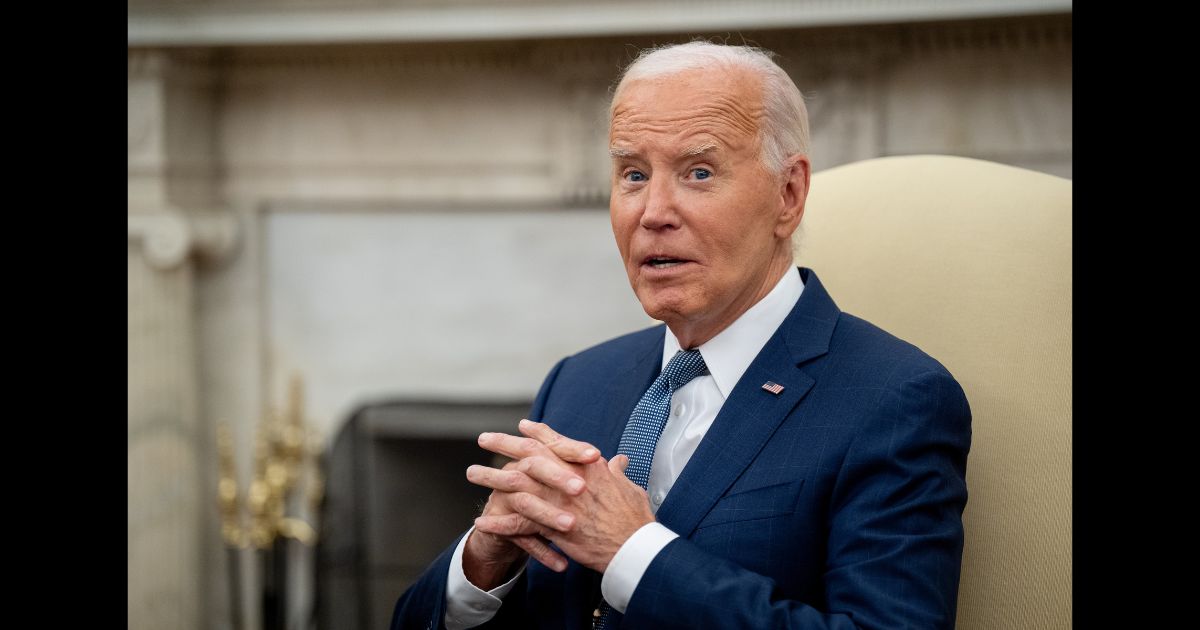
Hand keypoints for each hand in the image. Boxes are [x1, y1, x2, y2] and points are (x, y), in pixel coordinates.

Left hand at [473, 421, 655, 572]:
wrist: (634, 548)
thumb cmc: (635, 519)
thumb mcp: (629, 489)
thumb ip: (617, 473)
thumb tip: (617, 461)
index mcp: (588, 467)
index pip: (557, 443)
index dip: (538, 433)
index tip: (521, 426)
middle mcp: (569, 479)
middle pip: (529, 455)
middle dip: (504, 444)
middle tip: (483, 438)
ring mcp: (558, 502)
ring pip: (516, 485)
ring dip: (491, 478)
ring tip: (472, 473)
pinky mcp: (552, 527)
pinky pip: (518, 523)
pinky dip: (498, 523)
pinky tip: (481, 522)